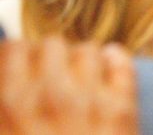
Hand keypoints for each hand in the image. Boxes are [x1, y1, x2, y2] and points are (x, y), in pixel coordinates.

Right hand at [0, 37, 138, 133]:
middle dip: (50, 58)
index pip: (13, 50)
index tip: (19, 65)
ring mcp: (89, 100)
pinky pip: (120, 62)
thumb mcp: (6, 133)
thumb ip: (7, 104)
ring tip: (78, 80)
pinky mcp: (122, 109)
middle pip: (52, 44)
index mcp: (12, 104)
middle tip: (49, 74)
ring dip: (82, 62)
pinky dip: (114, 63)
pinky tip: (107, 75)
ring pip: (87, 50)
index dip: (17, 57)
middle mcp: (51, 95)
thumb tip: (12, 80)